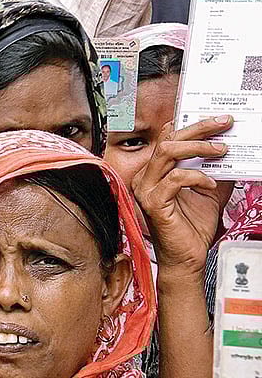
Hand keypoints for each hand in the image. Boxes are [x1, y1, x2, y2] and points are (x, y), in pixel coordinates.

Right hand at [132, 116, 233, 276]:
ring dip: (198, 147)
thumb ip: (214, 168)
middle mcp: (146, 177)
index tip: (218, 120)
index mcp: (156, 171)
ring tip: (221, 149)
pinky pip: (175, 179)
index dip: (192, 125)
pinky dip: (197, 177)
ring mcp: (146, 189)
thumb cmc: (193, 226)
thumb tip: (230, 147)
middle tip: (224, 124)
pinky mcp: (153, 202)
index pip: (169, 138)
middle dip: (199, 128)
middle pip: (168, 139)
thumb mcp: (210, 189)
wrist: (188, 257)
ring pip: (167, 152)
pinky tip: (211, 184)